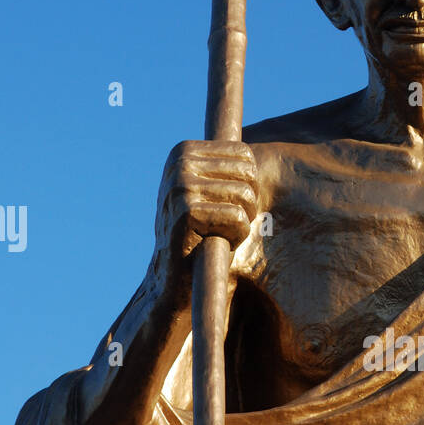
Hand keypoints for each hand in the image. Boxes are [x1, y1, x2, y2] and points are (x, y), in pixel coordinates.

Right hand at [153, 140, 257, 288]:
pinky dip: (236, 236)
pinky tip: (214, 242)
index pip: (245, 155)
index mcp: (184, 151)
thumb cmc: (200, 231)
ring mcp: (180, 185)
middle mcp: (179, 162)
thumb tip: (251, 156)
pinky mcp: (186, 211)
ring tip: (218, 231)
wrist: (172, 274)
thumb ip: (227, 168)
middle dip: (247, 203)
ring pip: (246, 196)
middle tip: (224, 221)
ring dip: (242, 222)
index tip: (224, 203)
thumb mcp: (209, 190)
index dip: (247, 184)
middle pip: (249, 173)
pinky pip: (238, 218)